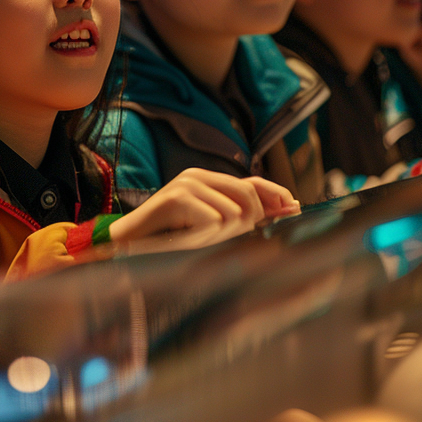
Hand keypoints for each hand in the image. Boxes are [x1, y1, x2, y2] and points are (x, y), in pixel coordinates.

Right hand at [108, 168, 298, 246]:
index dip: (276, 195)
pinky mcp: (176, 198)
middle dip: (247, 222)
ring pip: (233, 214)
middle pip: (248, 196)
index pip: (253, 182)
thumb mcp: (211, 225)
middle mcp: (197, 176)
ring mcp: (186, 184)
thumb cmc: (171, 238)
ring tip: (196, 238)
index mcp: (206, 179)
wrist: (128, 245)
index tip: (293, 208)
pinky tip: (186, 237)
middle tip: (219, 236)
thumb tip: (287, 209)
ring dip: (221, 234)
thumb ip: (242, 215)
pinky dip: (205, 236)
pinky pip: (213, 221)